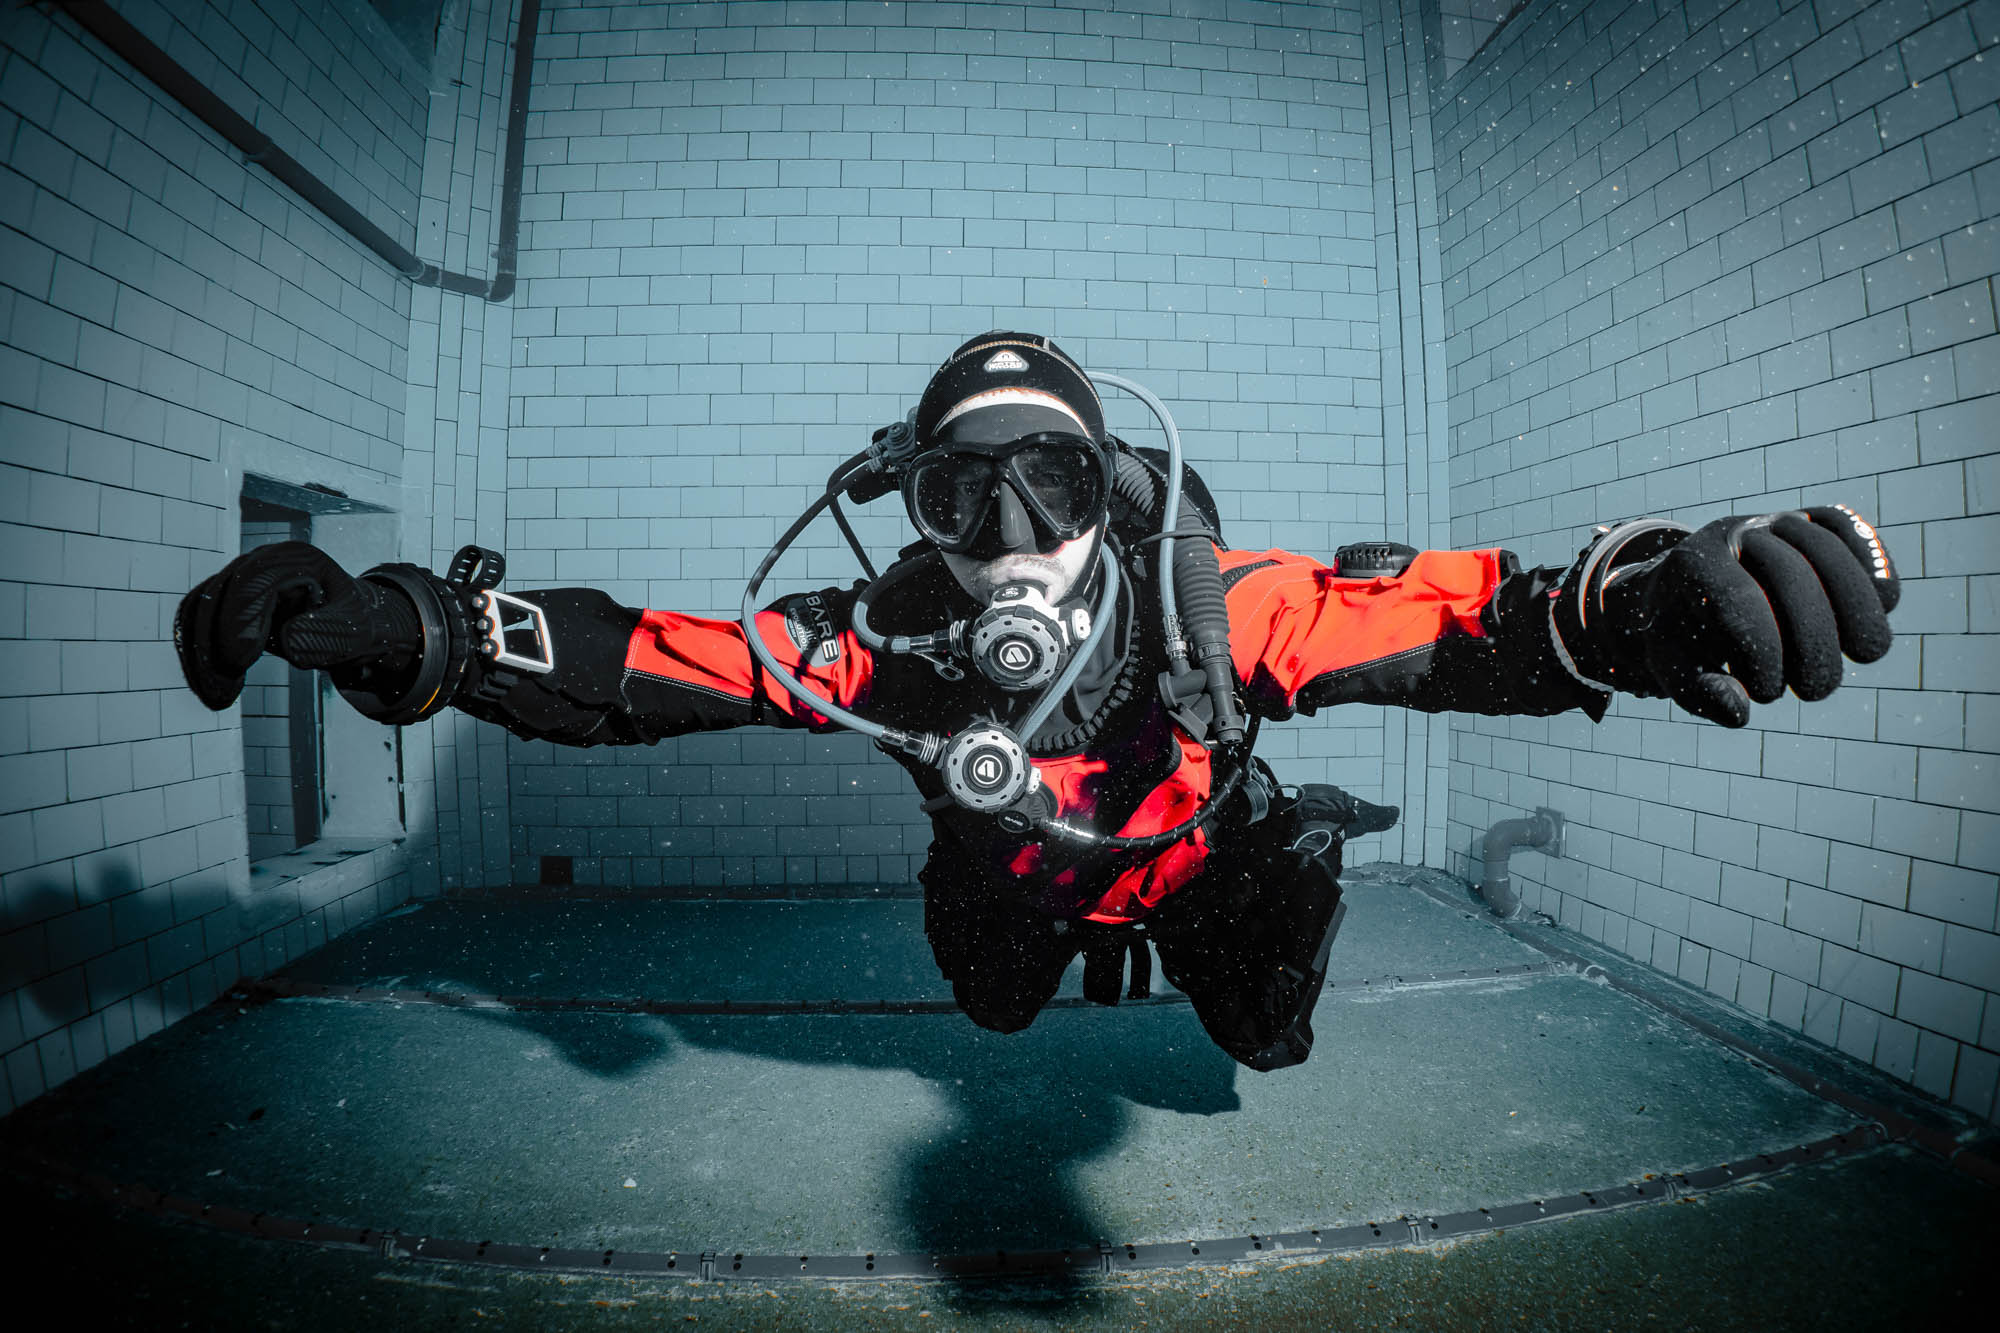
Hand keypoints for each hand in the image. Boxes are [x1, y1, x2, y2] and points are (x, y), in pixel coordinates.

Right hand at [174, 542, 416, 709]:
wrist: (348, 621)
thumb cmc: (354, 624)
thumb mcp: (354, 632)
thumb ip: (326, 635)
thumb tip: (286, 640)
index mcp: (295, 559)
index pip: (253, 585)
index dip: (239, 623)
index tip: (238, 664)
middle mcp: (261, 559)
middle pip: (218, 594)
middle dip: (213, 645)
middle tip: (220, 692)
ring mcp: (240, 575)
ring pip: (199, 608)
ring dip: (198, 653)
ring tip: (215, 695)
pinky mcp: (227, 596)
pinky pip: (198, 620)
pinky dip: (197, 652)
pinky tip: (210, 684)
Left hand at [1596, 505, 1898, 726]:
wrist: (1685, 591)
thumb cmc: (1685, 637)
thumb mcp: (1677, 668)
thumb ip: (1701, 694)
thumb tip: (1740, 711)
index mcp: (1692, 565)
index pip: (1738, 603)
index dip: (1764, 654)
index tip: (1767, 693)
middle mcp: (1734, 532)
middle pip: (1792, 577)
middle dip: (1815, 643)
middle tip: (1813, 691)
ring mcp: (1772, 522)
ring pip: (1829, 553)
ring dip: (1857, 611)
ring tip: (1859, 657)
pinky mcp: (1806, 521)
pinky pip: (1848, 530)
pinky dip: (1873, 565)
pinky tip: (1883, 604)